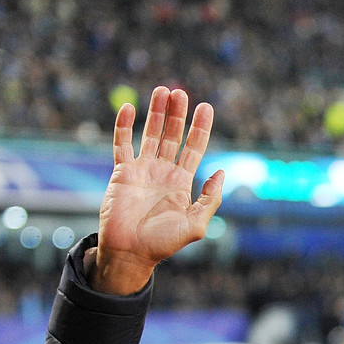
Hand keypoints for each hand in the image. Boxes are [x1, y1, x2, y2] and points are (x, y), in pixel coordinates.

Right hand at [91, 86, 223, 294]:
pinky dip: (124, 125)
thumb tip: (221, 172)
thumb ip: (211, 199)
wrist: (131, 253)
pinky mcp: (122, 172)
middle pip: (172, 136)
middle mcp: (163, 173)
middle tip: (181, 92)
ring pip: (150, 133)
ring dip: (156, 112)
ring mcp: (142, 170)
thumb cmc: (163, 243)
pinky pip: (122, 144)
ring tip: (163, 90)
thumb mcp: (196, 224)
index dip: (200, 128)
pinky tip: (131, 108)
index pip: (193, 148)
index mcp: (182, 183)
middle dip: (178, 114)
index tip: (205, 107)